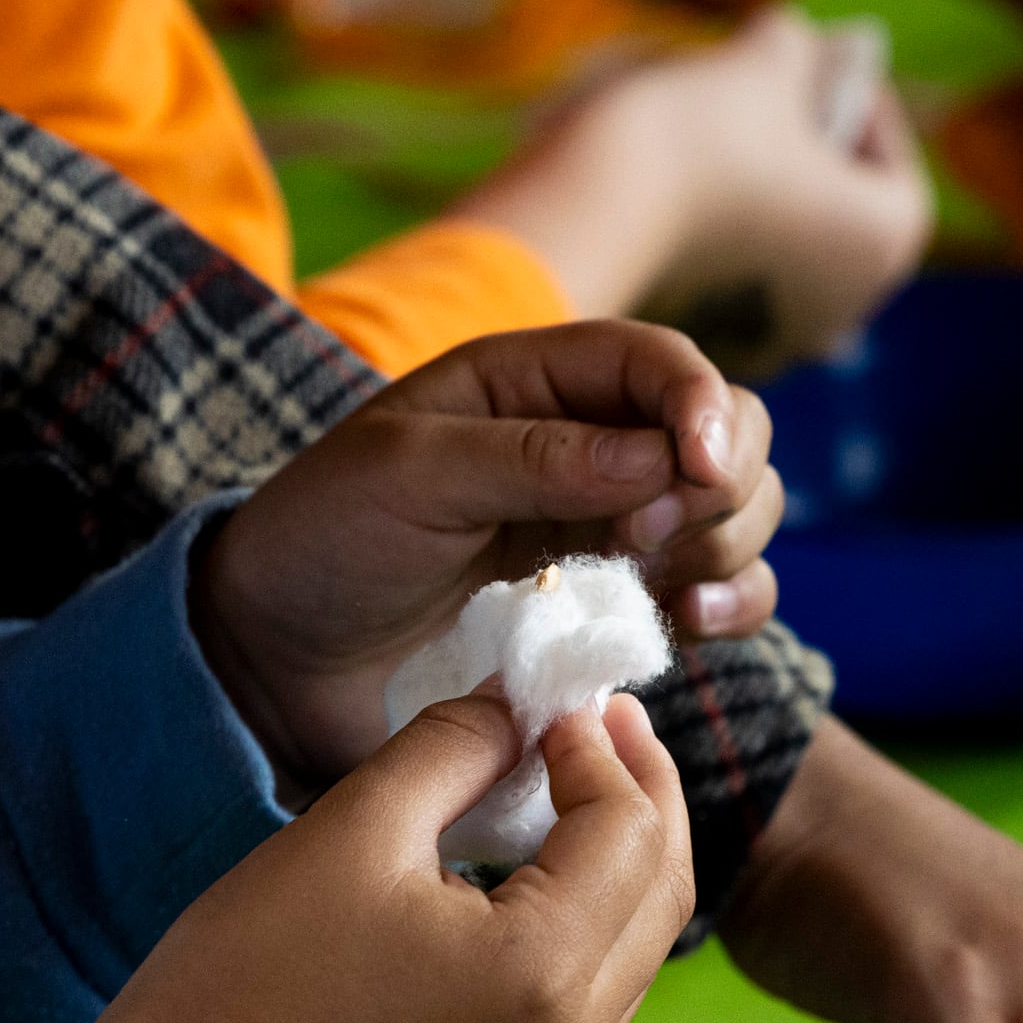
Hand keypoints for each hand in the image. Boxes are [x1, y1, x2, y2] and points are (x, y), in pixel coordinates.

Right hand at [47, 689, 694, 1022]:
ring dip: (626, 849)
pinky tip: (550, 856)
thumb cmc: (251, 976)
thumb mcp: (356, 829)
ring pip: (641, 940)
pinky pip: (599, 983)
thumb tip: (519, 703)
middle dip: (641, 788)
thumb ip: (456, 748)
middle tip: (601, 716)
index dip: (600, 747)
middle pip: (662, 887)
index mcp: (541, 970)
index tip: (554, 699)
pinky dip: (595, 908)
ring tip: (582, 771)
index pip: (628, 828)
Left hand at [194, 320, 780, 797]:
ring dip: (731, 546)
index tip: (696, 470)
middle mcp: (594, 445)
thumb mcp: (407, 474)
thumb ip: (534, 458)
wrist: (281, 659)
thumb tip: (665, 459)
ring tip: (664, 591)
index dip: (702, 405)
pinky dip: (734, 605)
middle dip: (721, 481)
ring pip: (741, 512)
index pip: (663, 363)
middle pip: (729, 431)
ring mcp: (616, 530)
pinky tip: (689, 623)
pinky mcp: (622, 610)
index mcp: (536, 381)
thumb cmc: (325, 541)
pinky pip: (724, 594)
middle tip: (645, 542)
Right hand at [453, 10, 931, 374]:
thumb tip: (797, 45)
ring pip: (793, 248)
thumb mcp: (761, 64)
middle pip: (844, 210)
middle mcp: (850, 307)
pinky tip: (694, 189)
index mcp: (888, 238)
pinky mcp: (722, 348)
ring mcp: (785, 337)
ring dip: (772, 193)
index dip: (863, 108)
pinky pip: (744, 282)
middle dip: (814, 151)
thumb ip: (796, 48)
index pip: (893, 161)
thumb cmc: (695, 137)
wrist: (592, 215)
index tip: (826, 71)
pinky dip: (732, 236)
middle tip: (779, 98)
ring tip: (728, 137)